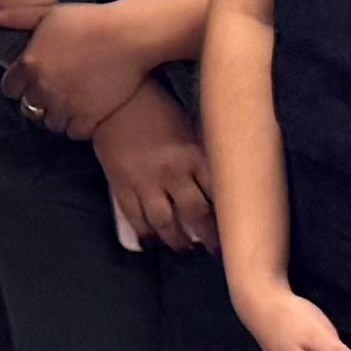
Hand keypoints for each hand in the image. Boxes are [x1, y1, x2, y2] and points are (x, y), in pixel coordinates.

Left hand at [7, 0, 165, 140]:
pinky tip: (87, 113)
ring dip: (59, 116)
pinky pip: (75, 133)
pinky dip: (79, 126)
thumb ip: (18, 17)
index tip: (33, 82)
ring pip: (51, 124)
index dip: (21, 86)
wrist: (129, 35)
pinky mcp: (88, 118)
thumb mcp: (49, 13)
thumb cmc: (89, 19)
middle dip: (40, 101)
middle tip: (56, 92)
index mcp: (29, 64)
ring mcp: (65, 106)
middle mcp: (42, 88)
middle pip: (30, 108)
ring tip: (72, 104)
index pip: (10, 89)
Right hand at [86, 86, 213, 251]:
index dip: (229, 214)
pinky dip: (144, 233)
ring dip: (176, 240)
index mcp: (193, 154)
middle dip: (208, 236)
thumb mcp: (188, 125)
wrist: (113, 100)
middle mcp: (172, 172)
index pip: (218, 192)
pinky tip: (150, 242)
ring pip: (164, 222)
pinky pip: (134, 217)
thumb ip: (201, 152)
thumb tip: (219, 175)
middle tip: (215, 250)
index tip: (237, 228)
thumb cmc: (156, 107)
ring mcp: (145, 182)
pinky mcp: (121, 186)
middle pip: (195, 213)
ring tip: (184, 248)